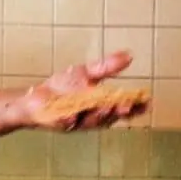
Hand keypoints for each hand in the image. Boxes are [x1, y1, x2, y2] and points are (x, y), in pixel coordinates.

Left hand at [22, 50, 147, 130]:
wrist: (33, 96)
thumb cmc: (62, 88)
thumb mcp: (86, 73)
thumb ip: (106, 67)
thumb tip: (129, 55)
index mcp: (100, 106)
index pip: (121, 108)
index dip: (135, 107)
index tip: (147, 102)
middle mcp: (90, 117)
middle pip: (108, 116)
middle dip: (117, 111)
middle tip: (126, 105)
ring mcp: (74, 121)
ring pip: (89, 122)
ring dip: (98, 116)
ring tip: (105, 107)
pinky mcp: (56, 122)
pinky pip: (64, 124)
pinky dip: (69, 121)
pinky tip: (72, 117)